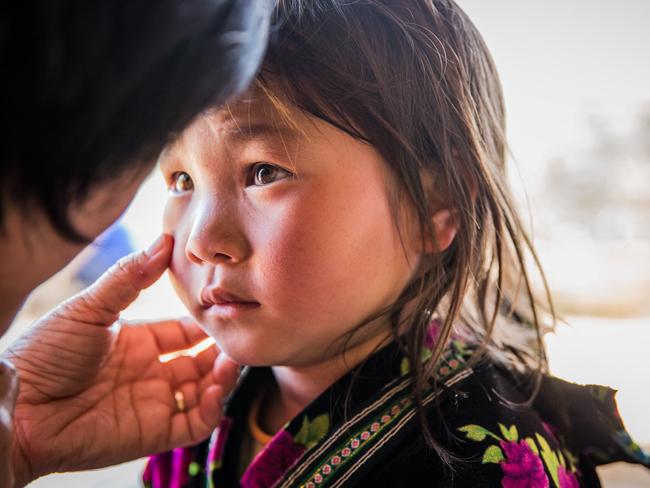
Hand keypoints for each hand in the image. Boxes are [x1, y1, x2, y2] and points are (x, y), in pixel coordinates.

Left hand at [3, 235, 238, 485]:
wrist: (19, 406)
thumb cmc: (45, 353)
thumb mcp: (90, 308)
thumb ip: (129, 277)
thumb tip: (163, 240)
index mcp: (137, 342)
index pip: (184, 333)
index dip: (206, 323)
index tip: (226, 307)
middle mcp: (149, 372)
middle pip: (201, 362)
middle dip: (222, 350)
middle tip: (239, 335)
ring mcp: (153, 403)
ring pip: (204, 392)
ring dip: (224, 378)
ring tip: (231, 361)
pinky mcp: (153, 432)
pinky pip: (194, 424)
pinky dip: (212, 410)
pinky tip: (215, 389)